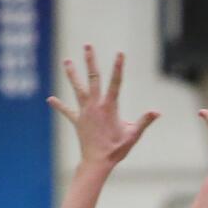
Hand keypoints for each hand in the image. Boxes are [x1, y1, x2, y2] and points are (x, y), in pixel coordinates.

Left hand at [48, 45, 159, 167]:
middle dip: (90, 61)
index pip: (115, 82)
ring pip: (77, 89)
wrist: (97, 162)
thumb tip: (157, 112)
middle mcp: (95, 105)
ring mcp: (84, 112)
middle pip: (92, 78)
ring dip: (71, 74)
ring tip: (66, 61)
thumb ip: (144, 121)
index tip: (120, 53)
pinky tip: (50, 99)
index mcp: (109, 107)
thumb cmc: (116, 149)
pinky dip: (59, 105)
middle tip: (87, 46)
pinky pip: (67, 111)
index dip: (118, 67)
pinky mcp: (78, 121)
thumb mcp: (133, 135)